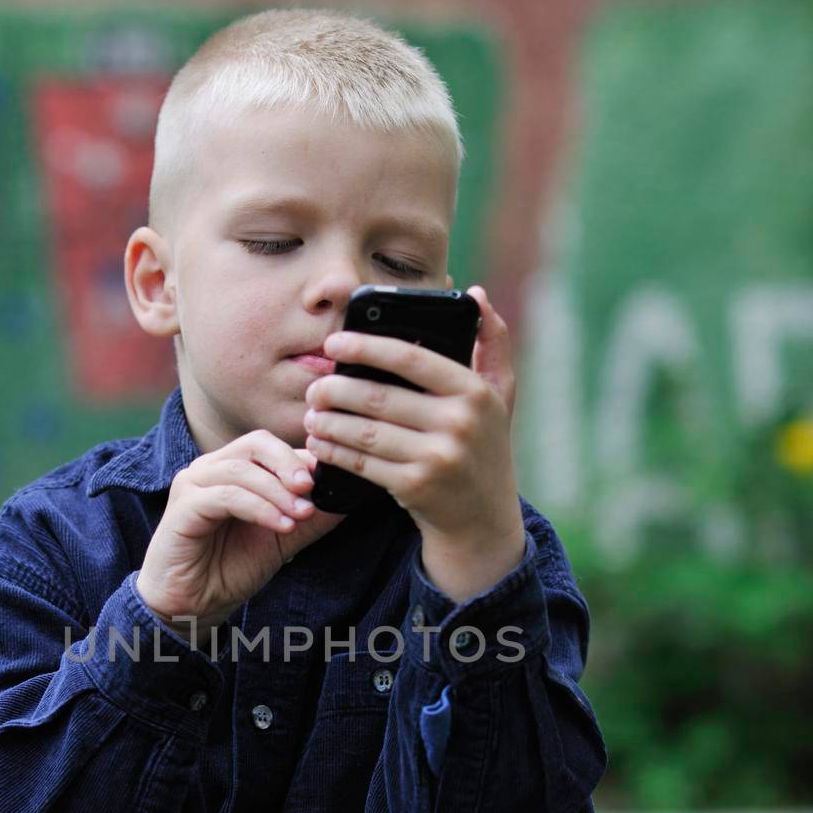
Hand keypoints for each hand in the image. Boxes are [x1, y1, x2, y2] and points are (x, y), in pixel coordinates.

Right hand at [136, 431, 346, 628]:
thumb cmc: (230, 568)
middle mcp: (211, 468)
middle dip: (290, 463)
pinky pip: (227, 496)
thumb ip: (309, 518)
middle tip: (312, 488)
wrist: (193, 605)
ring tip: (301, 516)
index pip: (271, 447)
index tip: (330, 481)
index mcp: (232, 469)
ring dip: (278, 492)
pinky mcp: (183, 507)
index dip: (303, 459)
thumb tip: (346, 498)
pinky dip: (259, 508)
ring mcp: (193, 484)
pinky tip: (281, 526)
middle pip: (256, 443)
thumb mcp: (281, 540)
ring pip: (243, 469)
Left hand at [303, 286, 522, 552]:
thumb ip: (492, 342)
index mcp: (474, 392)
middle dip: (336, 389)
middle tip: (315, 387)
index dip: (366, 347)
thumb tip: (475, 293)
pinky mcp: (414, 486)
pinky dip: (334, 451)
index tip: (334, 343)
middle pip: (378, 397)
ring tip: (312, 413)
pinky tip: (320, 442)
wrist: (483, 519)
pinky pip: (362, 462)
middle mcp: (458, 424)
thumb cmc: (485, 446)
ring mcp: (436, 457)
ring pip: (364, 431)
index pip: (411, 359)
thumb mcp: (501, 395)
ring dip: (329, 421)